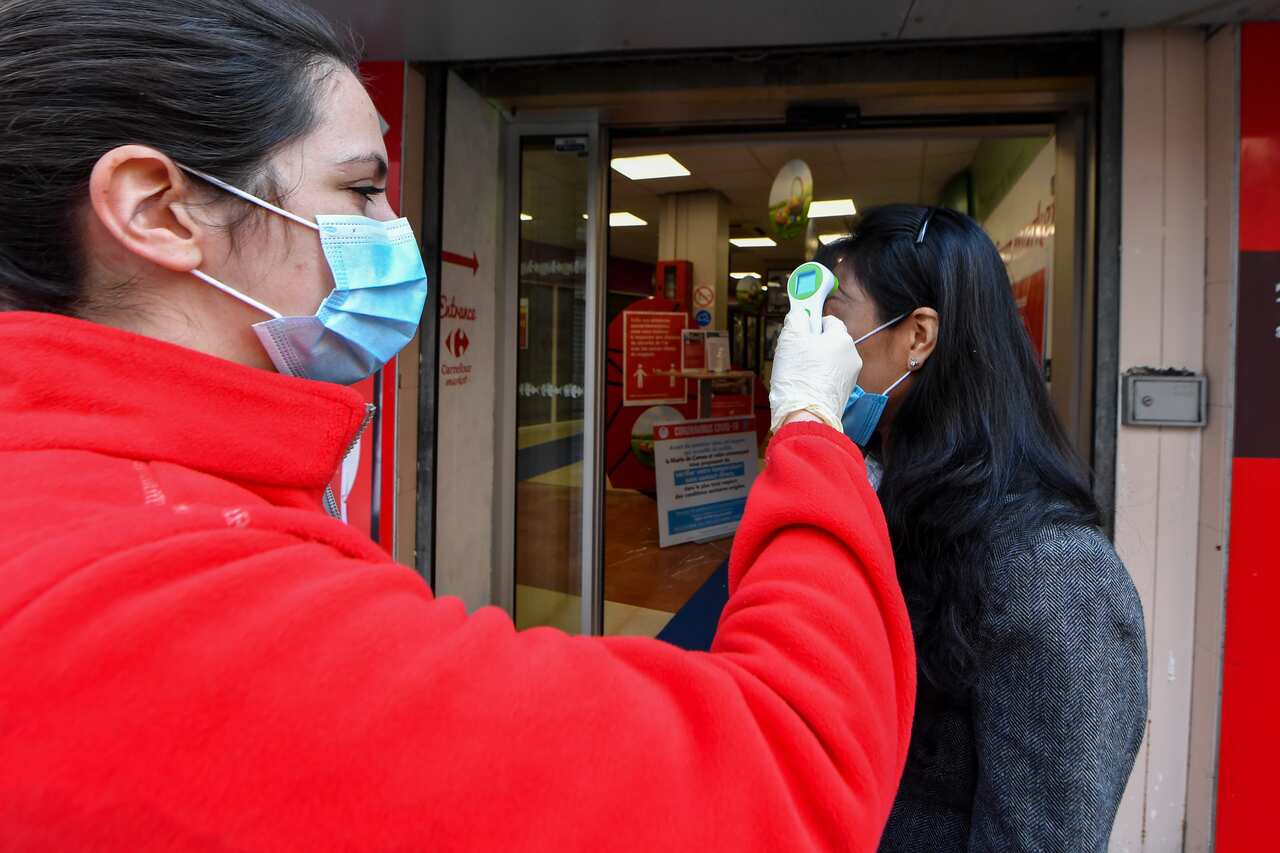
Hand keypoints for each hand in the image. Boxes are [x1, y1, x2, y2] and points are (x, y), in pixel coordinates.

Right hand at [768, 311, 860, 432]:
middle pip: (829, 342)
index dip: (812, 323)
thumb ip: (796, 319)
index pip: (829, 320)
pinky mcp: (844, 394)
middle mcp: (851, 356)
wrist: (806, 415)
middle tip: (794, 353)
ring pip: (829, 361)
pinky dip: (818, 379)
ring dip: (814, 363)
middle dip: (812, 345)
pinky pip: (830, 378)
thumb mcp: (790, 337)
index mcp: (842, 339)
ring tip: (797, 373)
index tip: (799, 329)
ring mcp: (850, 377)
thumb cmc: (799, 376)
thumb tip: (799, 313)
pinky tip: (804, 386)